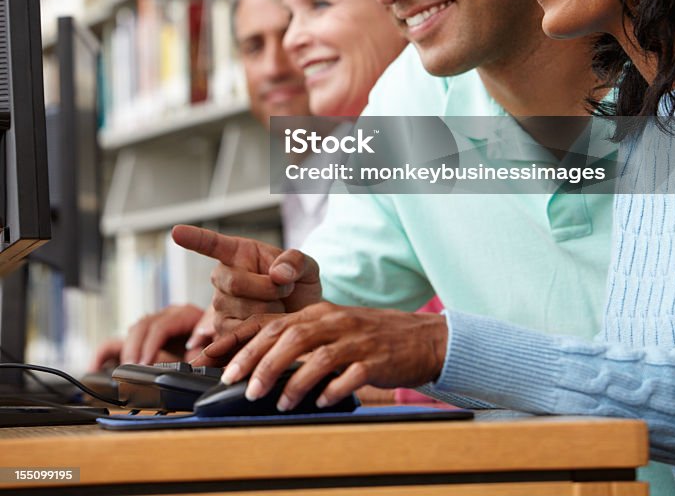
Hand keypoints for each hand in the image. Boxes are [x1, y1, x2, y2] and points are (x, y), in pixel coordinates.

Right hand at [171, 225, 321, 336]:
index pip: (212, 243)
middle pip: (235, 282)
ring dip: (269, 311)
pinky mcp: (222, 332)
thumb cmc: (299, 286)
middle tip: (285, 289)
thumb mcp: (306, 266)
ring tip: (278, 307)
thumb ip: (295, 262)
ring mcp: (220, 306)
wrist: (302, 318)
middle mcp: (223, 277)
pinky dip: (261, 331)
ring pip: (240, 310)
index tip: (177, 231)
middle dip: (268, 289)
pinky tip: (269, 324)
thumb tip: (278, 273)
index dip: (194, 238)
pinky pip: (239, 333)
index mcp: (239, 253)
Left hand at [207, 303, 448, 410]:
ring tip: (278, 401)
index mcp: (319, 313)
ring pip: (315, 355)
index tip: (215, 359)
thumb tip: (258, 363)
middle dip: (259, 360)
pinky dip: (331, 389)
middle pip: (289, 336)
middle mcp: (333, 321)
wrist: (420, 338)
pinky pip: (349, 375)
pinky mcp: (375, 359)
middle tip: (240, 384)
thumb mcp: (332, 330)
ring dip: (292, 380)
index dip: (242, 340)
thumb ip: (300, 340)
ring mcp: (355, 340)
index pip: (273, 322)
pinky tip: (321, 402)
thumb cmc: (369, 337)